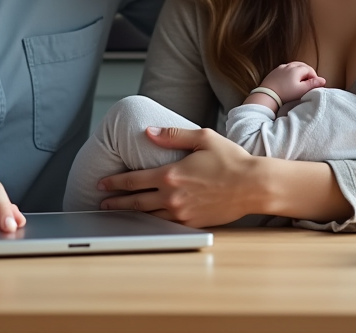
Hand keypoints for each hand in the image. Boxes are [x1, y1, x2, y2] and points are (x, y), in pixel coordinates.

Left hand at [96, 127, 265, 227]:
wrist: (253, 186)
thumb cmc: (231, 160)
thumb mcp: (202, 138)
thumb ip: (172, 135)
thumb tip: (149, 132)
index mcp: (171, 174)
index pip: (133, 180)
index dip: (115, 182)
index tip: (102, 182)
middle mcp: (172, 196)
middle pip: (135, 201)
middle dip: (116, 201)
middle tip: (102, 202)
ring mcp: (181, 212)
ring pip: (148, 215)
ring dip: (131, 214)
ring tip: (118, 212)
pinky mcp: (192, 223)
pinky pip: (165, 223)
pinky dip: (151, 221)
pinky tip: (146, 219)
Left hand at [259, 61, 325, 104]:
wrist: (267, 94)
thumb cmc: (286, 93)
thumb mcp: (301, 90)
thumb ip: (313, 84)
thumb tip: (323, 80)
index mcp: (297, 69)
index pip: (310, 70)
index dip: (314, 77)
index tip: (315, 85)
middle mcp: (289, 65)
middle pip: (302, 66)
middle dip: (308, 73)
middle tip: (309, 82)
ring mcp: (281, 67)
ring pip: (294, 66)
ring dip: (299, 72)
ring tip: (300, 81)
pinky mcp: (275, 71)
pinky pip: (286, 69)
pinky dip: (291, 72)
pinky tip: (290, 80)